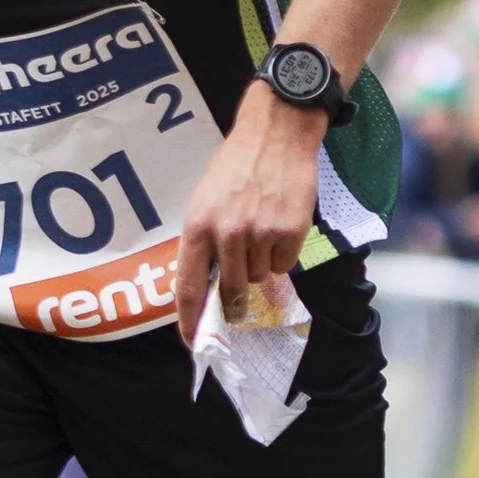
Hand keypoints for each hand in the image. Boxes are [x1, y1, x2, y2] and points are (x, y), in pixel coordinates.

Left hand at [175, 81, 323, 343]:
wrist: (275, 135)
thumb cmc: (234, 168)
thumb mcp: (204, 201)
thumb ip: (203, 242)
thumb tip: (206, 287)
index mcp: (197, 227)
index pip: (188, 287)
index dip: (190, 321)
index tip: (193, 343)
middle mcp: (227, 234)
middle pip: (229, 293)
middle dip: (233, 305)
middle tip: (237, 306)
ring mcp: (260, 234)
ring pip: (258, 278)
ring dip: (259, 267)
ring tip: (259, 234)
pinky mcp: (290, 232)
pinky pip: (284, 264)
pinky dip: (281, 255)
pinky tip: (279, 228)